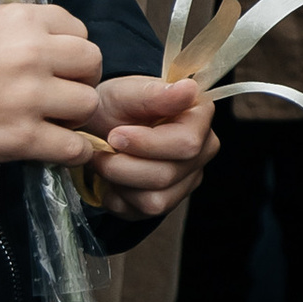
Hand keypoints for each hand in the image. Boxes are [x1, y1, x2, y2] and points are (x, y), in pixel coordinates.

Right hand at [0, 4, 104, 170]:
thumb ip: (23, 28)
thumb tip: (61, 36)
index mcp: (20, 21)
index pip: (78, 30)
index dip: (70, 51)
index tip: (56, 64)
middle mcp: (28, 54)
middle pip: (92, 63)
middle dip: (80, 79)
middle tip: (60, 92)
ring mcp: (26, 97)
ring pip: (88, 103)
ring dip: (75, 116)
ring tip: (53, 119)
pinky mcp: (21, 137)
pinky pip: (73, 147)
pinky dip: (72, 152)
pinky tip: (58, 148)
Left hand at [86, 73, 216, 220]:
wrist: (100, 125)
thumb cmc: (116, 105)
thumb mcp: (127, 92)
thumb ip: (156, 93)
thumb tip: (189, 89)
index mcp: (199, 118)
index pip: (186, 144)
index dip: (146, 144)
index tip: (115, 135)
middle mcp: (202, 151)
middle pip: (166, 175)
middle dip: (122, 166)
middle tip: (100, 151)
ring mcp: (187, 180)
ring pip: (155, 200)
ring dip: (119, 183)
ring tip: (105, 162)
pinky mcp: (168, 201)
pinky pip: (142, 213)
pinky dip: (118, 198)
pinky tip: (112, 178)